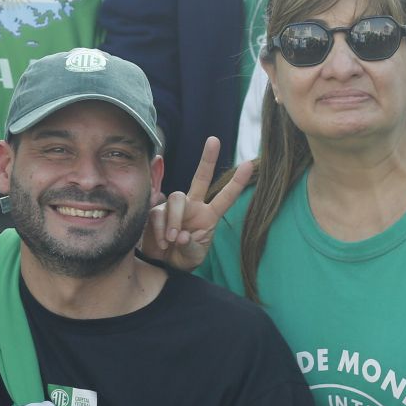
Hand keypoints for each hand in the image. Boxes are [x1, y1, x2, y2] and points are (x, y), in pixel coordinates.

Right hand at [141, 139, 251, 270]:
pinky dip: (161, 230)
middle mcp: (193, 206)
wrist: (162, 265)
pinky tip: (163, 243)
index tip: (249, 165)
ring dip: (174, 220)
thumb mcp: (193, 256)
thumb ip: (190, 246)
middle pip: (200, 178)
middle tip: (214, 140)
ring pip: (176, 199)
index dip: (237, 183)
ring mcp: (174, 207)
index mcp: (208, 216)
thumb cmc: (183, 258)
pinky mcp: (157, 212)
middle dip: (207, 159)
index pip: (225, 197)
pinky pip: (158, 215)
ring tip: (172, 240)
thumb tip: (181, 235)